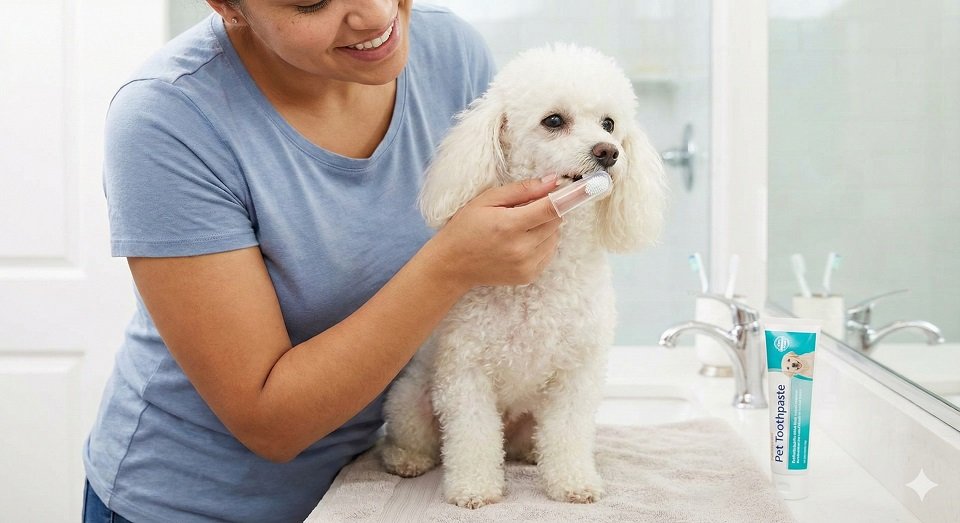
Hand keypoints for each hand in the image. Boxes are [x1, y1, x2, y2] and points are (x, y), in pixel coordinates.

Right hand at [427, 175, 561, 288]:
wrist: (452, 265)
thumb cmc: (466, 227)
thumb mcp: (487, 200)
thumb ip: (521, 190)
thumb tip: (552, 181)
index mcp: (509, 225)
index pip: (550, 208)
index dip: (570, 196)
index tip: (586, 186)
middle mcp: (521, 248)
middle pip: (556, 221)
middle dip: (548, 210)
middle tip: (526, 208)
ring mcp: (526, 265)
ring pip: (555, 237)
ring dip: (546, 227)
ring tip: (520, 227)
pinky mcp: (528, 276)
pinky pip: (549, 253)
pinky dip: (542, 243)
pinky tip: (521, 242)